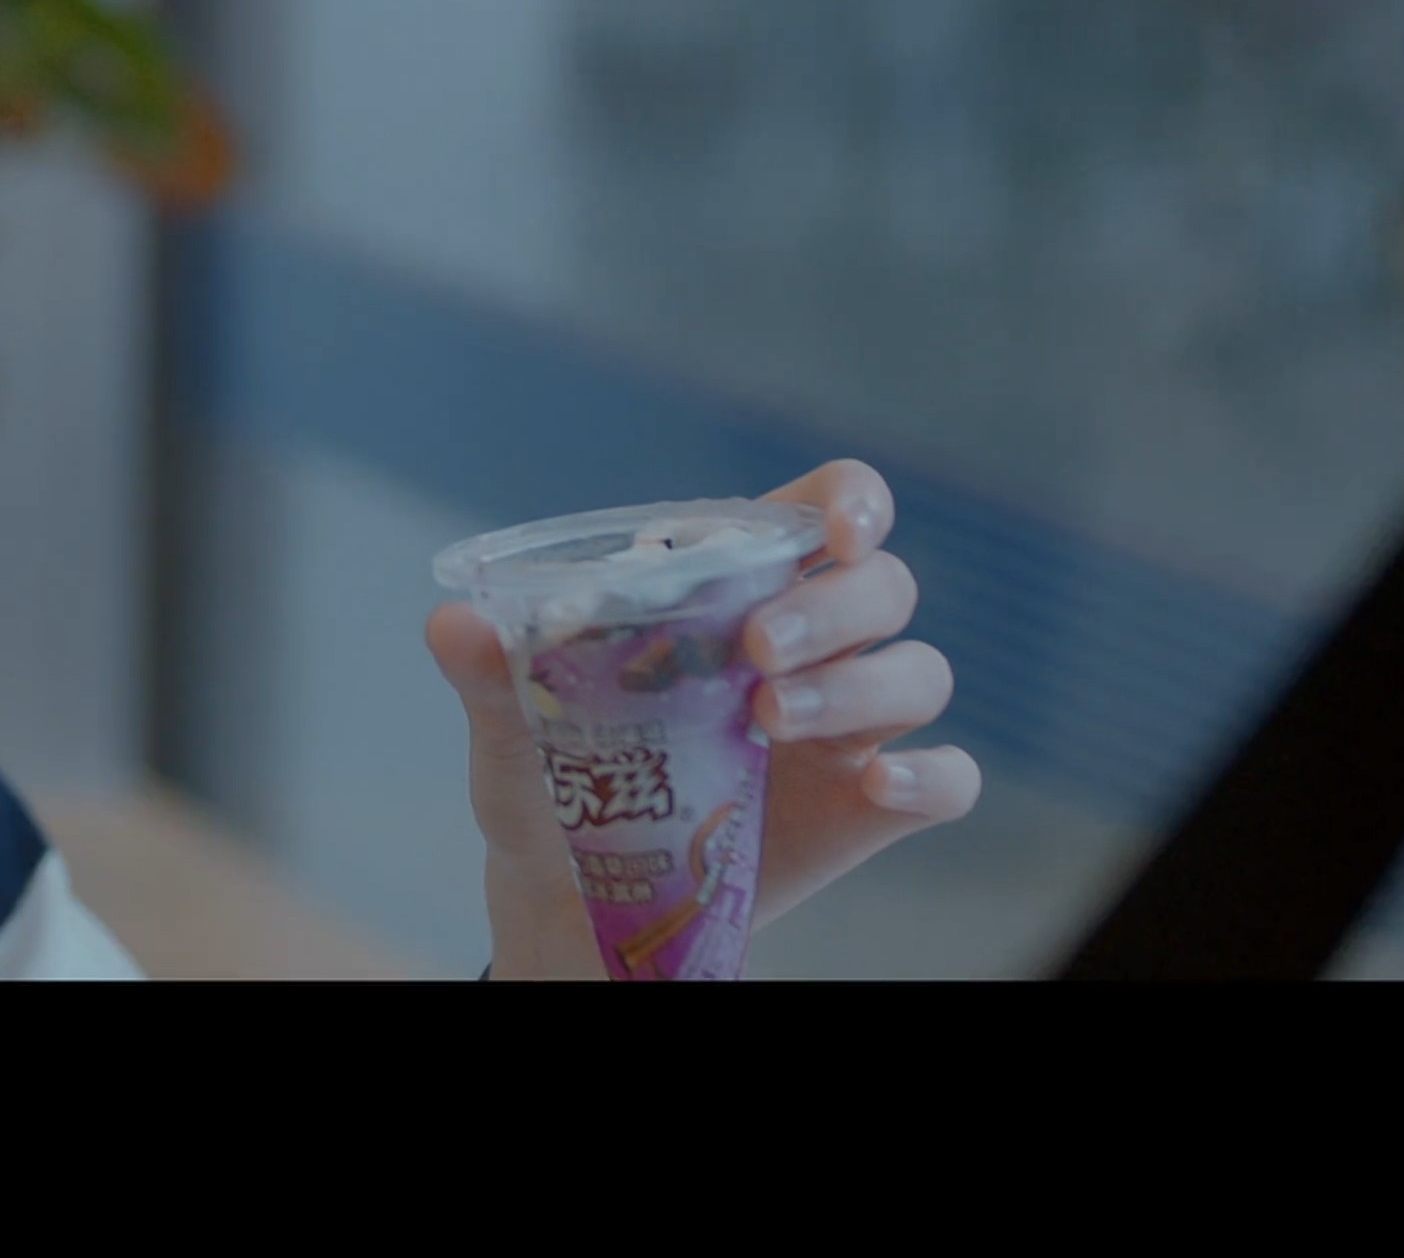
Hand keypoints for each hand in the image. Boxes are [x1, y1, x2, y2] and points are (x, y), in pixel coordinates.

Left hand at [427, 459, 980, 978]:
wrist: (576, 903)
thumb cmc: (556, 787)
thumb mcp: (515, 734)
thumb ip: (492, 677)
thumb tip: (454, 624)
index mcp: (739, 592)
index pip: (828, 511)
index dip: (852, 500)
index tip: (832, 527)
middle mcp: (812, 646)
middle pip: (881, 587)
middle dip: (834, 605)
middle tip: (756, 650)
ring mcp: (850, 726)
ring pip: (919, 672)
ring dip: (859, 686)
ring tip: (764, 720)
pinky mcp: (872, 805)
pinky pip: (949, 779)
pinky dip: (931, 777)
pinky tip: (874, 787)